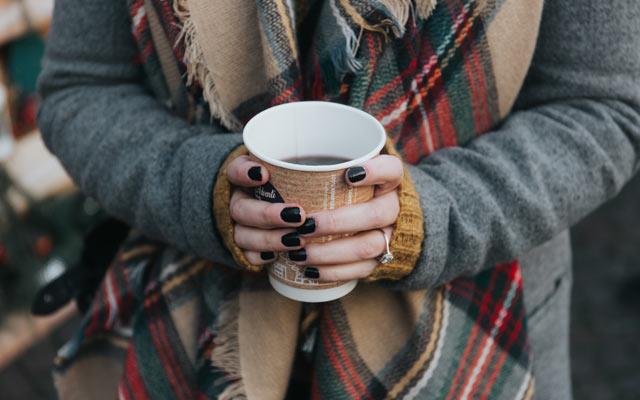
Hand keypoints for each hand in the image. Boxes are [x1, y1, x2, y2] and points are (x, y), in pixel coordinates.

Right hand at [227, 155, 306, 265]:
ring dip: (268, 238)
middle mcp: (239, 200)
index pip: (236, 170)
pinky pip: (245, 254)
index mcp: (246, 178)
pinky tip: (275, 258)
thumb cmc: (292, 186)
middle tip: (299, 216)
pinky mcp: (245, 246)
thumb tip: (355, 172)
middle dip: (268, 214)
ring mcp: (239, 225)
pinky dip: (259, 256)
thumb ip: (313, 169)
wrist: (271, 208)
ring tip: (296, 240)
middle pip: (241, 208)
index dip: (245, 172)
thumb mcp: (300, 172)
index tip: (264, 174)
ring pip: (242, 234)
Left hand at [291, 155, 400, 280]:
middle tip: (305, 225)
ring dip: (330, 252)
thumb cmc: (351, 190)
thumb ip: (323, 169)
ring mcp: (390, 235)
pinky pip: (362, 270)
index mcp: (389, 181)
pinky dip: (334, 271)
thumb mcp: (345, 173)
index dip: (375, 172)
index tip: (349, 175)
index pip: (391, 170)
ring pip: (368, 246)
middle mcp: (394, 207)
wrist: (382, 220)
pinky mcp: (382, 260)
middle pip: (375, 214)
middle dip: (337, 222)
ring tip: (299, 253)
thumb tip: (266, 169)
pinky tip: (310, 270)